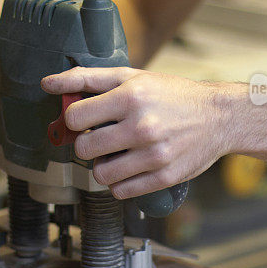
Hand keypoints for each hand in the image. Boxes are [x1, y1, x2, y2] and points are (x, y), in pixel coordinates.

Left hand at [41, 67, 233, 197]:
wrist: (219, 116)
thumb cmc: (171, 94)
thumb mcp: (131, 76)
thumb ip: (87, 78)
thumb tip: (47, 83)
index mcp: (131, 96)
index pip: (75, 117)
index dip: (75, 119)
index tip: (87, 119)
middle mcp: (142, 126)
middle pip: (83, 148)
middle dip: (87, 143)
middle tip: (102, 137)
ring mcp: (154, 155)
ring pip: (100, 173)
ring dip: (102, 165)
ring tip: (118, 153)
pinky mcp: (164, 177)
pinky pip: (121, 190)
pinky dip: (120, 181)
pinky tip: (132, 166)